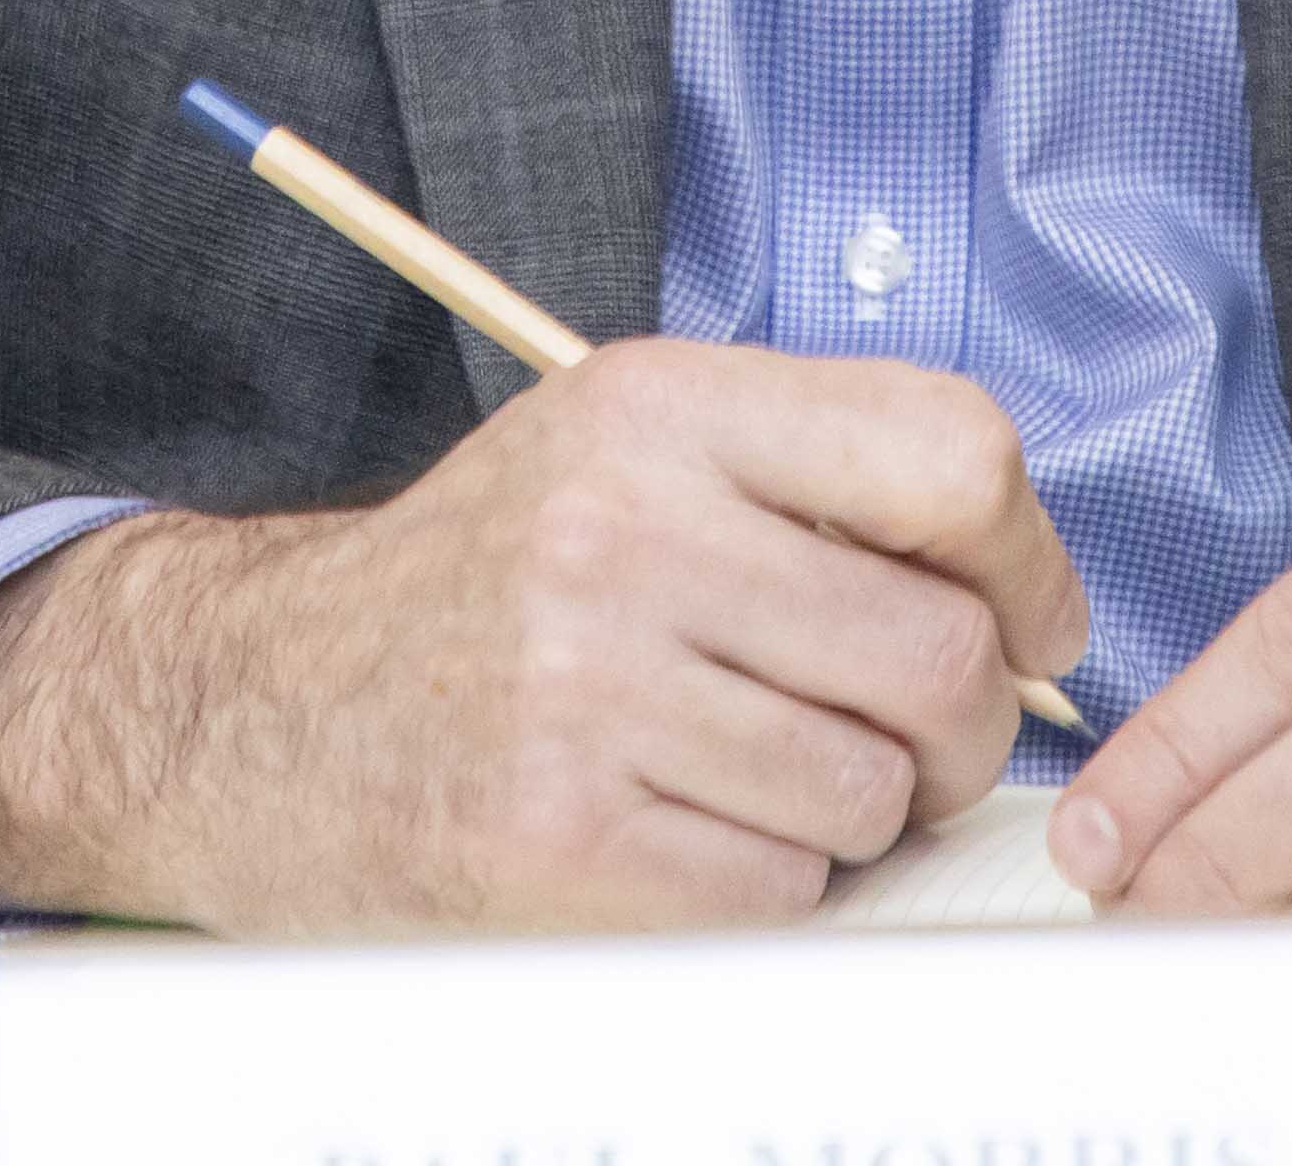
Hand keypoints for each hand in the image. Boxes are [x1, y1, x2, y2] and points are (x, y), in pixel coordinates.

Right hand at [0, 337, 1090, 932]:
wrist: (260, 711)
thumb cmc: (483, 591)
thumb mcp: (622, 454)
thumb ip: (808, 482)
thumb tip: (1031, 596)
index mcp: (656, 403)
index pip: (953, 451)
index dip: (1031, 560)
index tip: (1027, 619)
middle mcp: (620, 527)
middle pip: (941, 651)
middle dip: (962, 726)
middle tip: (903, 740)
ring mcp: (582, 684)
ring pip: (874, 787)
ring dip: (856, 816)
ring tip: (760, 782)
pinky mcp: (558, 835)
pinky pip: (783, 888)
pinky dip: (768, 886)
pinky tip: (687, 839)